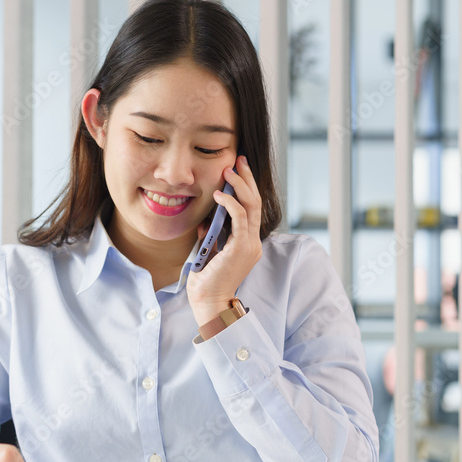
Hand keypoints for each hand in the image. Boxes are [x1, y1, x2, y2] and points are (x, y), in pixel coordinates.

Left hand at [186, 155, 262, 326]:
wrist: (208, 301)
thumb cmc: (205, 281)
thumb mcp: (208, 251)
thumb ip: (211, 235)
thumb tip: (207, 220)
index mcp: (247, 243)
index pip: (251, 209)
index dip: (246, 188)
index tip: (237, 170)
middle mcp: (253, 242)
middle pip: (255, 202)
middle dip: (247, 179)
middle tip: (239, 160)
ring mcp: (250, 245)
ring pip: (251, 206)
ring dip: (240, 186)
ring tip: (228, 171)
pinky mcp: (242, 247)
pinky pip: (239, 218)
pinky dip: (230, 203)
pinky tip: (219, 195)